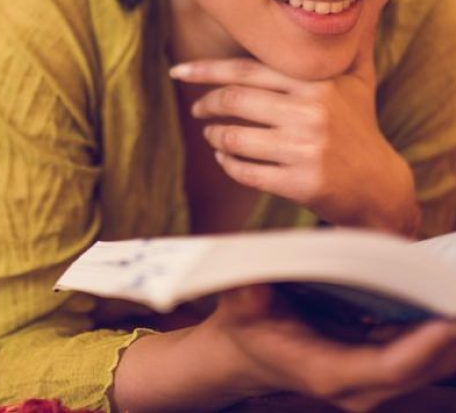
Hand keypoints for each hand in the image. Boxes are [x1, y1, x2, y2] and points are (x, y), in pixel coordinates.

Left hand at [170, 39, 419, 234]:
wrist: (380, 186)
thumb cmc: (361, 128)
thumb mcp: (357, 82)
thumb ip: (345, 47)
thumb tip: (353, 6)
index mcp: (314, 82)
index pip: (246, 68)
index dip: (206, 69)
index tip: (179, 70)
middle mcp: (309, 111)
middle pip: (234, 99)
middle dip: (206, 103)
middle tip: (197, 108)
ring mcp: (304, 148)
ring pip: (234, 137)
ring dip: (214, 135)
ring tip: (211, 133)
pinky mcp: (300, 181)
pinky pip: (245, 170)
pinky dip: (228, 163)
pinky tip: (225, 158)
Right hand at [201, 285, 455, 411]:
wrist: (243, 352)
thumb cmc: (245, 325)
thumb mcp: (240, 304)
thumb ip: (247, 296)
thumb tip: (254, 287)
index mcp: (326, 371)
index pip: (387, 367)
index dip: (421, 347)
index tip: (447, 320)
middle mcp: (355, 387)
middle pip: (420, 369)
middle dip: (449, 336)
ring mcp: (369, 382)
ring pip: (426, 364)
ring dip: (449, 334)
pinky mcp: (376, 368)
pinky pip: (418, 354)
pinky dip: (437, 331)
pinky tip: (447, 298)